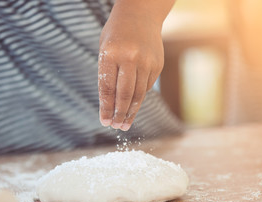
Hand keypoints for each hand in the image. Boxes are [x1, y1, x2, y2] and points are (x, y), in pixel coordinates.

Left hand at [98, 1, 166, 130]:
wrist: (141, 14)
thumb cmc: (116, 34)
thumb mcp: (105, 50)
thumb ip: (107, 75)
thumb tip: (110, 105)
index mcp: (111, 54)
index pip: (107, 89)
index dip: (105, 108)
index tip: (104, 121)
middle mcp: (130, 58)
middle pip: (124, 95)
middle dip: (119, 114)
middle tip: (116, 127)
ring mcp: (146, 61)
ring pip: (138, 94)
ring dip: (131, 112)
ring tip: (124, 124)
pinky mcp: (157, 65)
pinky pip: (146, 87)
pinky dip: (139, 99)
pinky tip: (133, 108)